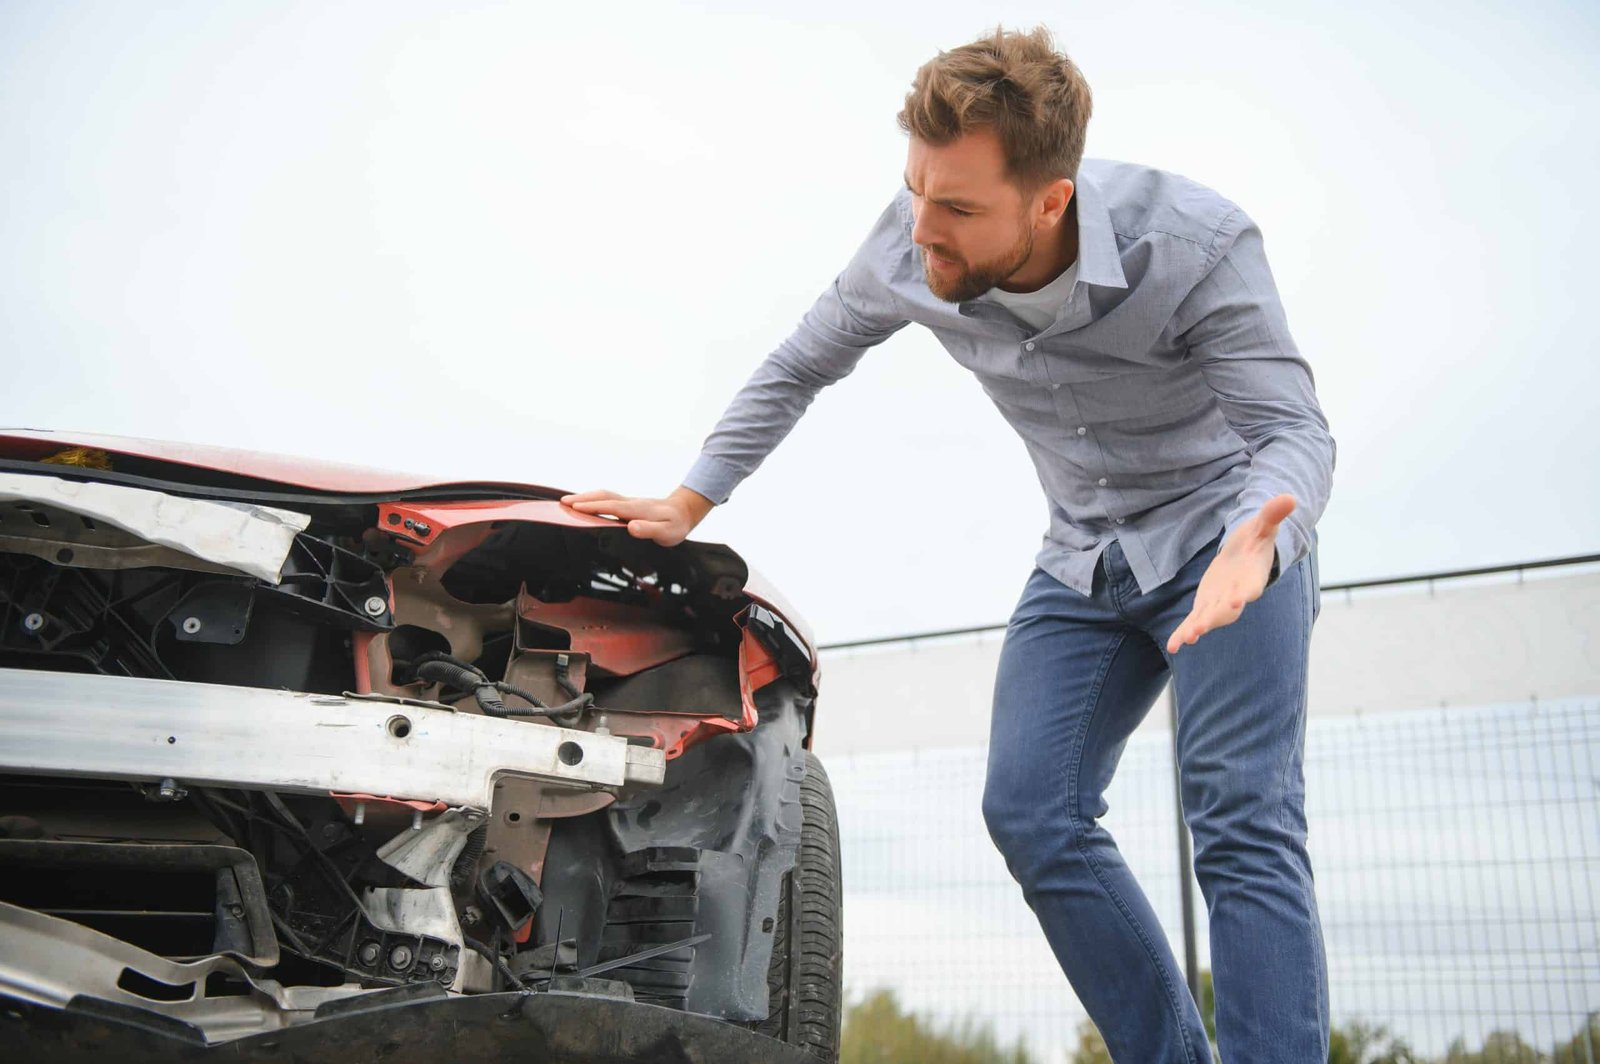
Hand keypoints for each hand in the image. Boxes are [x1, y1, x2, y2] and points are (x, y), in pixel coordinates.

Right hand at [559, 486, 714, 546]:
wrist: (684, 512)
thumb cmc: (676, 525)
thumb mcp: (667, 533)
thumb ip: (650, 530)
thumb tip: (631, 527)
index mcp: (637, 510)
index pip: (611, 506)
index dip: (593, 507)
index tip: (575, 507)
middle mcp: (630, 503)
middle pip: (603, 497)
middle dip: (582, 498)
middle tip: (562, 502)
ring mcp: (628, 502)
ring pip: (604, 496)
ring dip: (585, 497)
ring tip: (567, 502)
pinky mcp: (628, 505)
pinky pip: (607, 499)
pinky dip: (593, 499)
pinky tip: (585, 504)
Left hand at [1166, 494, 1295, 655]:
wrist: (1245, 555)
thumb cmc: (1256, 539)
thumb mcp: (1263, 525)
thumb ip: (1273, 514)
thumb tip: (1289, 497)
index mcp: (1252, 577)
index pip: (1250, 587)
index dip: (1244, 593)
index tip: (1238, 600)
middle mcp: (1237, 594)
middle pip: (1227, 609)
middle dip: (1215, 617)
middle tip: (1203, 627)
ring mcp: (1220, 602)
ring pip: (1209, 618)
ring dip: (1197, 628)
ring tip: (1187, 639)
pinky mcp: (1206, 605)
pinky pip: (1194, 622)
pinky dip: (1184, 634)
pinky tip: (1173, 646)